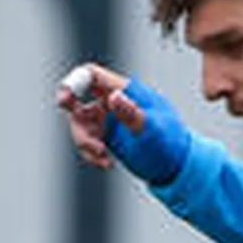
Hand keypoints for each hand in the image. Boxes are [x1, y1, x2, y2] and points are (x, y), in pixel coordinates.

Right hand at [55, 62, 191, 186]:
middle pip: (78, 99)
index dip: (74, 82)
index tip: (66, 99)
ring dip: (84, 142)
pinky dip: (91, 154)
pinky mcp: (106, 137)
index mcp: (126, 90)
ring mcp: (109, 120)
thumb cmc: (170, 143)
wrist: (176, 166)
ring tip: (103, 156)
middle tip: (79, 129)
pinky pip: (87, 142)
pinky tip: (107, 164)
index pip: (92, 76)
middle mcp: (114, 102)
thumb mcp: (152, 129)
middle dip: (74, 117)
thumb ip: (131, 112)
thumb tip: (113, 96)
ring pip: (80, 124)